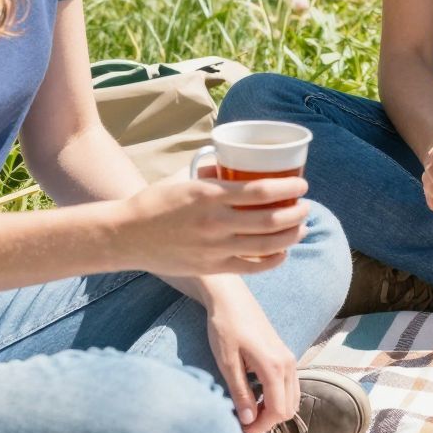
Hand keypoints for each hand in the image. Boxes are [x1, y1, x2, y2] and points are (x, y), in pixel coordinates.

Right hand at [116, 165, 308, 276]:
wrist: (126, 236)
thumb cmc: (155, 203)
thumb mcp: (184, 180)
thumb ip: (212, 174)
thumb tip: (233, 165)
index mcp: (209, 195)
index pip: (261, 191)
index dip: (288, 188)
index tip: (302, 185)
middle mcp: (215, 222)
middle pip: (270, 220)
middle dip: (296, 213)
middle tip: (306, 206)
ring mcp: (214, 248)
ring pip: (265, 245)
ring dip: (290, 236)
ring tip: (301, 227)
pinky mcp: (211, 267)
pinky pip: (251, 267)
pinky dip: (272, 260)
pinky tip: (282, 252)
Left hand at [206, 283, 299, 431]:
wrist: (230, 298)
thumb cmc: (225, 327)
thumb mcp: (227, 362)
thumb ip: (241, 393)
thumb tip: (249, 420)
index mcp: (275, 367)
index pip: (278, 411)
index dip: (260, 427)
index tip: (241, 429)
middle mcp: (288, 364)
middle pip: (289, 408)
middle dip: (268, 420)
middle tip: (244, 421)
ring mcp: (289, 358)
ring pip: (292, 398)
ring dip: (274, 409)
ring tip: (249, 408)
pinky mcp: (285, 354)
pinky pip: (289, 385)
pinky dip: (277, 396)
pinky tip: (256, 392)